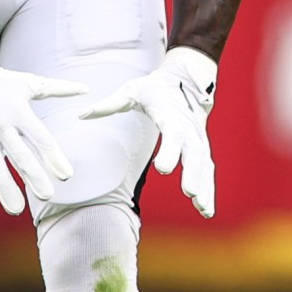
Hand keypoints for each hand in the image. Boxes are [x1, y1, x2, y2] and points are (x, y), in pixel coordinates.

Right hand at [0, 46, 85, 216]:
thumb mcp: (29, 82)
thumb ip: (58, 88)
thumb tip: (85, 89)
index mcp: (19, 111)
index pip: (40, 138)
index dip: (53, 157)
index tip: (66, 175)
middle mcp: (2, 124)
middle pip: (20, 154)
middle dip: (34, 175)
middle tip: (47, 195)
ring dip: (4, 187)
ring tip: (16, 209)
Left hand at [80, 46, 218, 217]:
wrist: (186, 79)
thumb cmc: (154, 88)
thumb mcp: (131, 90)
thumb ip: (109, 104)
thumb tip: (82, 115)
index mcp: (170, 113)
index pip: (174, 132)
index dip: (171, 150)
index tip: (163, 169)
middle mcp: (189, 127)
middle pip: (195, 151)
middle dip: (194, 173)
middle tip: (190, 193)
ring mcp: (198, 138)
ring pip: (205, 163)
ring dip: (205, 186)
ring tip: (203, 210)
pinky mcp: (202, 147)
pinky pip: (207, 169)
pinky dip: (209, 189)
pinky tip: (205, 211)